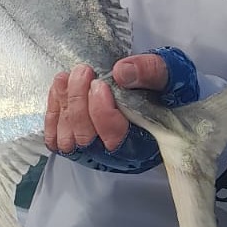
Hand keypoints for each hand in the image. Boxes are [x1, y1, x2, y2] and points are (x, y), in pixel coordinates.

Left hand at [44, 54, 168, 153]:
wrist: (157, 92)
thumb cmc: (167, 89)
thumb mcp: (173, 74)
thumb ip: (153, 71)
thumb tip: (122, 72)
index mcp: (145, 143)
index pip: (116, 140)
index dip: (103, 113)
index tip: (100, 83)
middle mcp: (117, 155)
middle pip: (86, 139)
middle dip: (79, 102)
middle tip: (84, 71)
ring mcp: (93, 151)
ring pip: (66, 140)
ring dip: (64, 104)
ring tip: (70, 75)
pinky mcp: (76, 142)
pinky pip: (54, 137)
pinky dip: (52, 111)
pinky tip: (60, 87)